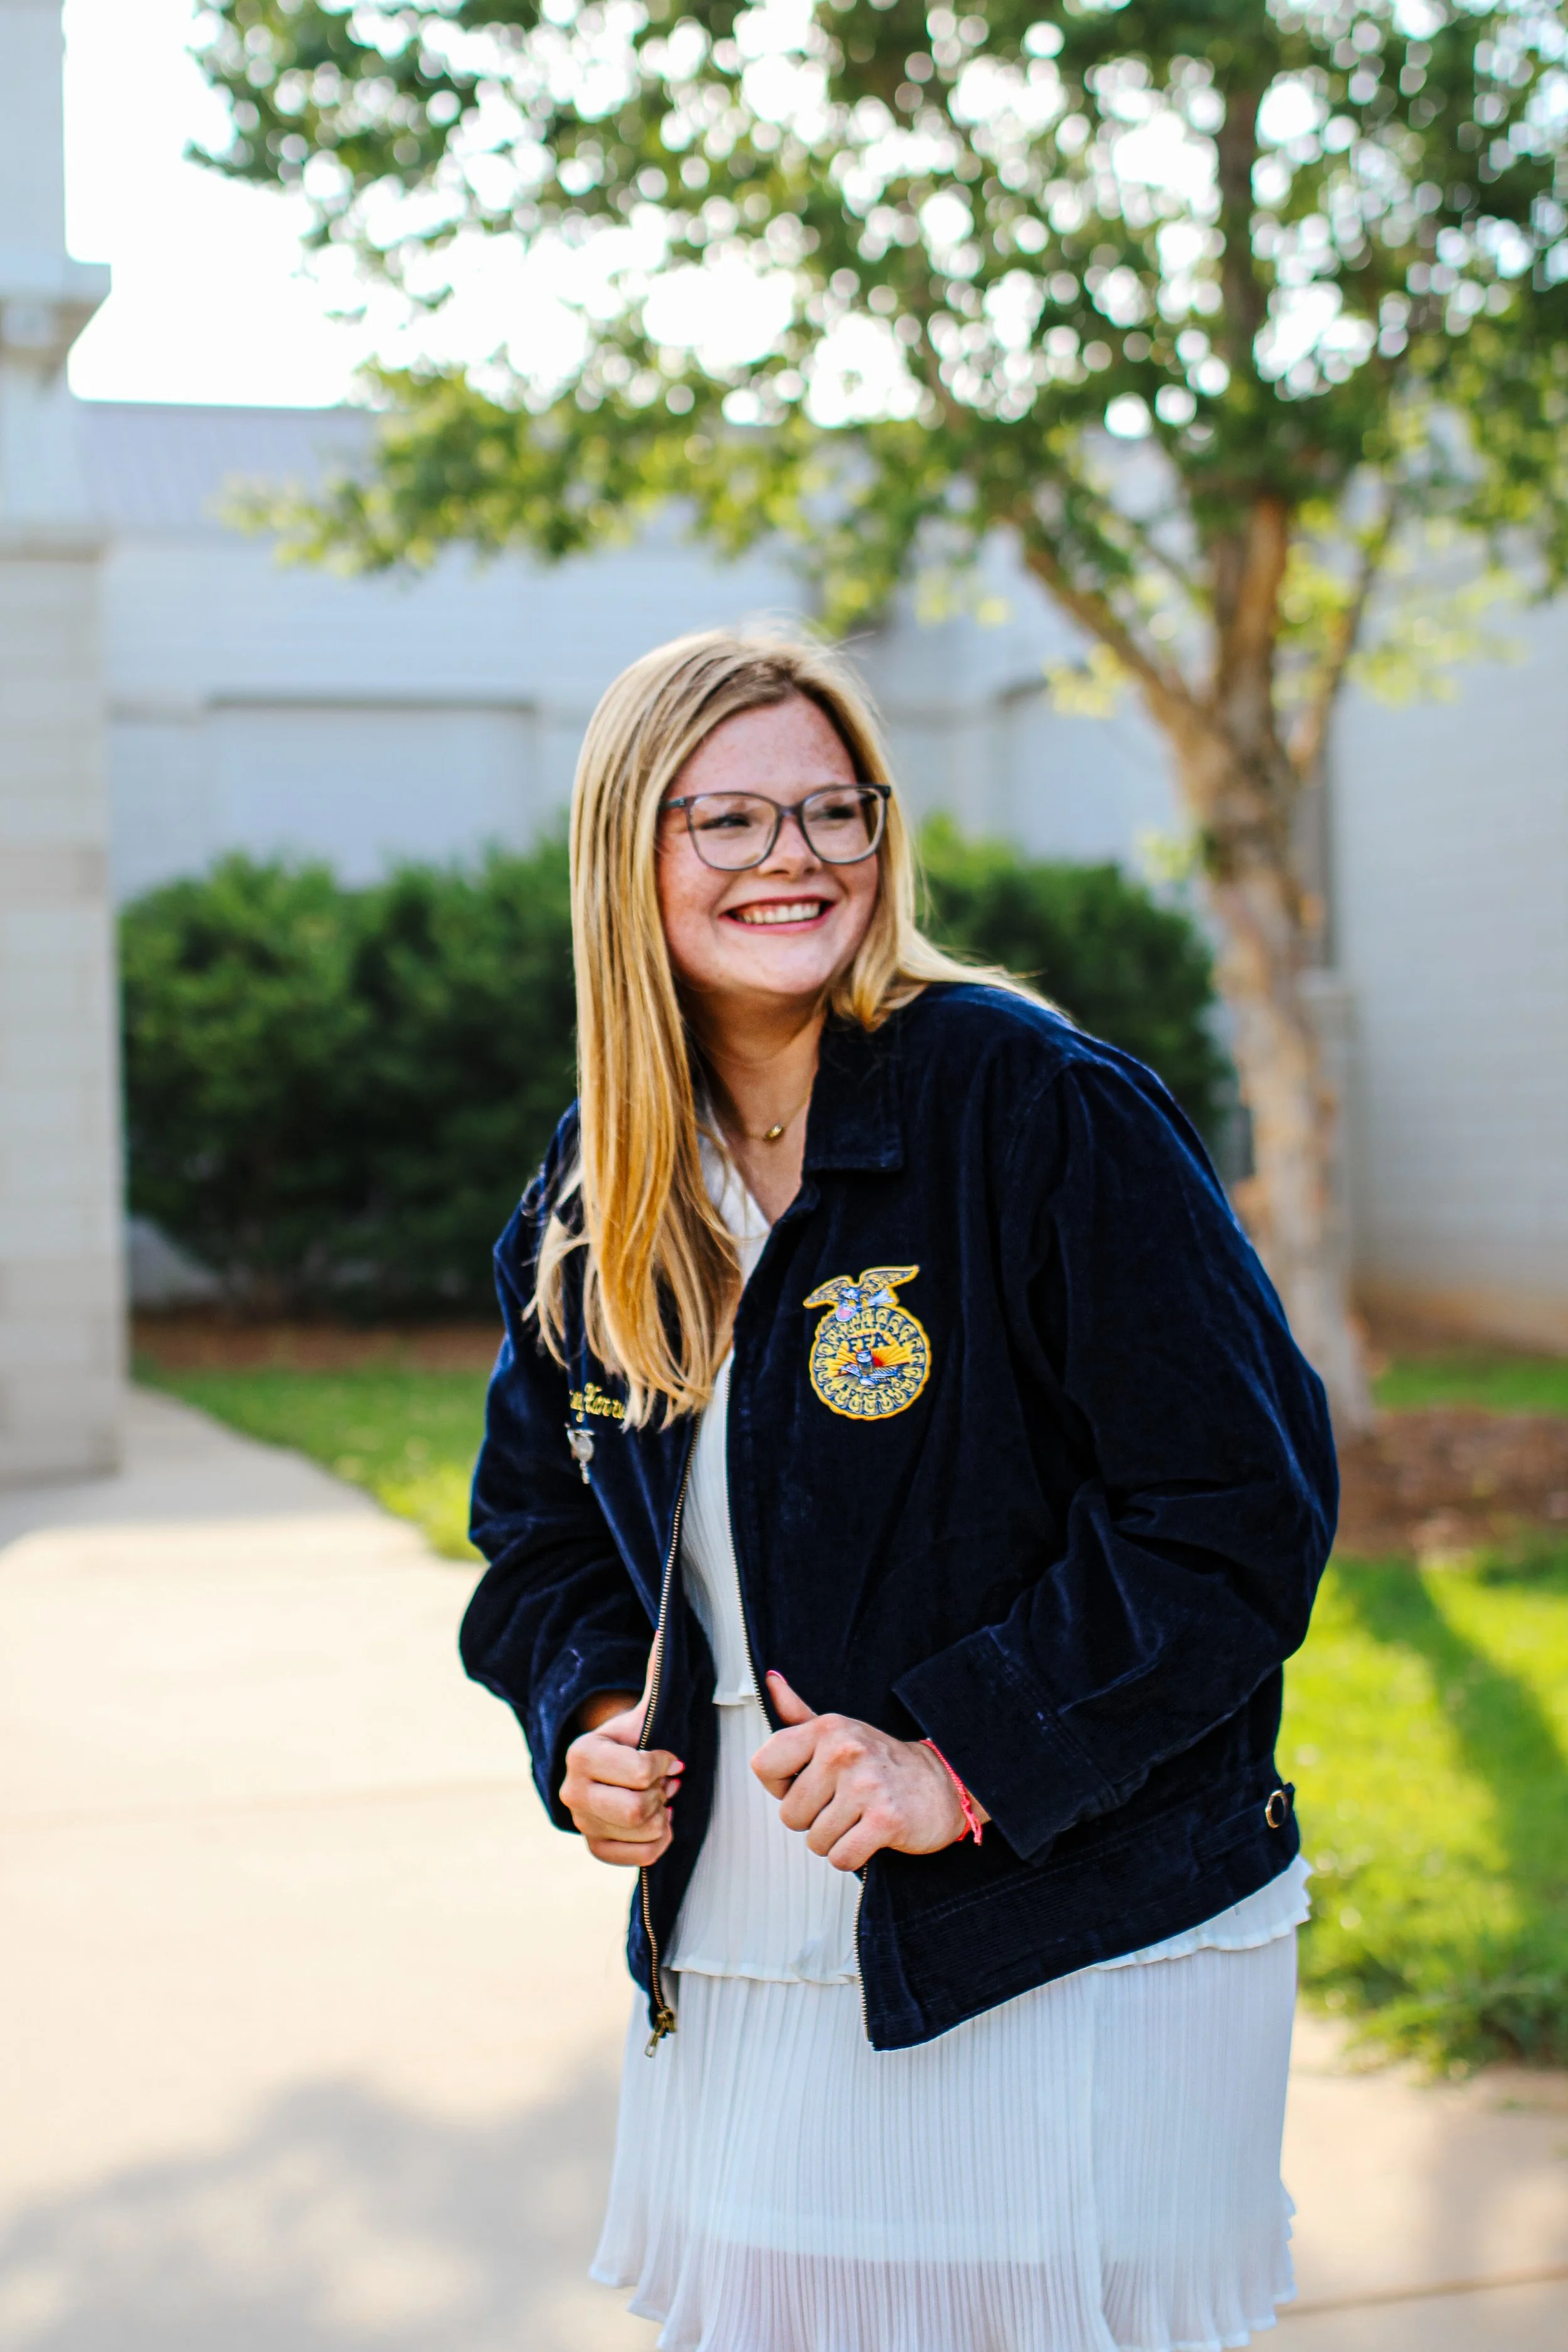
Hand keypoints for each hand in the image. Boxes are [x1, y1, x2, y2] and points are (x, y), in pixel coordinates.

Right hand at [560, 1691, 683, 1866]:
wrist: (615, 1766)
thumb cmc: (635, 1737)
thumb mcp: (644, 1710)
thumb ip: (656, 1675)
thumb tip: (665, 1634)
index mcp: (582, 1753)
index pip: (641, 1772)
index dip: (665, 1765)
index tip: (669, 1757)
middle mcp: (572, 1791)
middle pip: (638, 1810)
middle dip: (662, 1795)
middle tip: (665, 1783)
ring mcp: (581, 1823)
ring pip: (642, 1833)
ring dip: (663, 1816)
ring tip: (659, 1799)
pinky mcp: (595, 1847)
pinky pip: (640, 1859)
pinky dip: (658, 1842)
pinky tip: (658, 1822)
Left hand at [750, 1671, 987, 1872]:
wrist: (942, 1784)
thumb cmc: (882, 1762)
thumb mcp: (840, 1731)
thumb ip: (799, 1713)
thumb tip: (771, 1680)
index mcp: (827, 1728)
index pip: (764, 1766)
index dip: (781, 1786)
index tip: (808, 1784)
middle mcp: (844, 1751)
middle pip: (790, 1814)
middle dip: (812, 1819)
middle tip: (843, 1803)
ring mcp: (866, 1785)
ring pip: (815, 1841)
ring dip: (834, 1840)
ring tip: (858, 1818)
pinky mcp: (886, 1820)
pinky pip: (841, 1858)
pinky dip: (852, 1857)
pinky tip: (869, 1835)